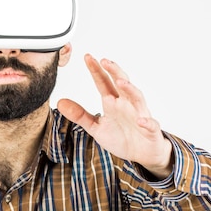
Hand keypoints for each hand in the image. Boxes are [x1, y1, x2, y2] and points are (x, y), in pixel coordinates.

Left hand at [57, 54, 172, 177]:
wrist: (140, 153)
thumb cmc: (120, 137)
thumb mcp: (96, 127)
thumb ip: (80, 115)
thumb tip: (60, 102)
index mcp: (112, 102)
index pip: (103, 83)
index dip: (96, 70)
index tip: (87, 57)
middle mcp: (127, 104)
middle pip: (121, 83)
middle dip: (114, 71)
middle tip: (104, 61)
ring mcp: (140, 115)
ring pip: (137, 98)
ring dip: (130, 89)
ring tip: (121, 82)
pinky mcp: (150, 130)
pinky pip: (150, 124)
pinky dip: (146, 122)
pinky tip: (141, 121)